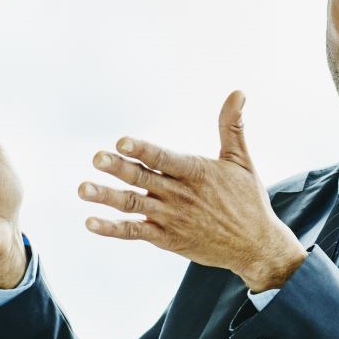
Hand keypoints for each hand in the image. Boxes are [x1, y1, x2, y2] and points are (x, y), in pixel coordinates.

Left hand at [78, 91, 306, 291]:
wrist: (255, 246)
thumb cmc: (248, 199)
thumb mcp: (241, 160)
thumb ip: (232, 126)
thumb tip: (237, 92)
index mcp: (196, 173)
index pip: (164, 158)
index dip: (143, 150)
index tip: (122, 141)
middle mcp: (180, 195)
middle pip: (143, 179)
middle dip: (118, 168)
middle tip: (96, 158)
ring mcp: (171, 218)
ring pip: (133, 205)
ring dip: (107, 198)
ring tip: (83, 189)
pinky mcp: (167, 239)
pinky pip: (135, 232)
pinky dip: (113, 229)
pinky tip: (92, 222)